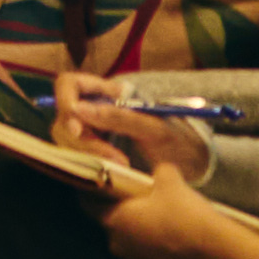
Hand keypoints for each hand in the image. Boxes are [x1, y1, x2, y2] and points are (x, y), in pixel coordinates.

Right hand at [49, 72, 214, 187]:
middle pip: (63, 117)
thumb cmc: (179, 140)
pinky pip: (77, 159)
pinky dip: (90, 166)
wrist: (195, 168)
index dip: (65, 100)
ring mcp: (91, 135)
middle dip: (81, 138)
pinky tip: (111, 173)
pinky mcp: (94, 158)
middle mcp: (93, 112)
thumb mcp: (155, 127)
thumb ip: (119, 116)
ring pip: (66, 141)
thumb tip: (78, 110)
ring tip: (119, 166)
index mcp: (106, 94)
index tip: (78, 125)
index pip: (69, 85)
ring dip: (87, 154)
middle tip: (110, 157)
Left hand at [92, 149, 258, 258]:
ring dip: (141, 231)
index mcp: (114, 221)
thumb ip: (159, 172)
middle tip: (138, 196)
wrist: (220, 256)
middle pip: (112, 223)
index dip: (93, 190)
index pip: (88, 203)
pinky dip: (158, 247)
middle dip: (122, 210)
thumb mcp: (171, 182)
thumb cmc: (187, 215)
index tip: (101, 181)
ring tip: (161, 217)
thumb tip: (161, 171)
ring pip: (132, 242)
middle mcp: (120, 246)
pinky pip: (151, 257)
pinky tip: (177, 237)